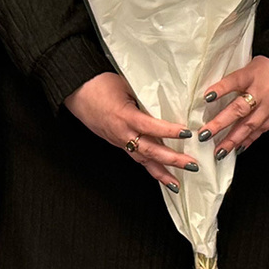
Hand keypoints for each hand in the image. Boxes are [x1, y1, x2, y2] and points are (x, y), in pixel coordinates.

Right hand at [64, 72, 195, 191]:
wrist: (77, 91)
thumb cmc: (99, 84)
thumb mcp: (125, 85)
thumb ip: (144, 97)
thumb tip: (167, 102)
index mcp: (124, 116)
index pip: (150, 126)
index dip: (169, 131)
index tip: (187, 133)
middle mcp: (122, 133)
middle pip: (149, 150)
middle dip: (172, 160)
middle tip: (192, 165)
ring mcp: (118, 140)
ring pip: (142, 160)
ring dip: (161, 172)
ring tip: (177, 184)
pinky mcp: (116, 143)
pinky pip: (135, 158)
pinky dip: (149, 167)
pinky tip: (160, 174)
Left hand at [199, 55, 268, 158]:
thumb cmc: (266, 68)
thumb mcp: (249, 65)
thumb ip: (234, 78)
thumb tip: (210, 93)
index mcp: (252, 74)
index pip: (234, 80)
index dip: (221, 89)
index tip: (207, 97)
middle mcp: (261, 91)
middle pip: (240, 108)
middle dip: (221, 123)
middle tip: (205, 134)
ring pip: (250, 125)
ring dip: (233, 139)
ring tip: (219, 151)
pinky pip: (261, 131)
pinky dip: (248, 140)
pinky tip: (237, 148)